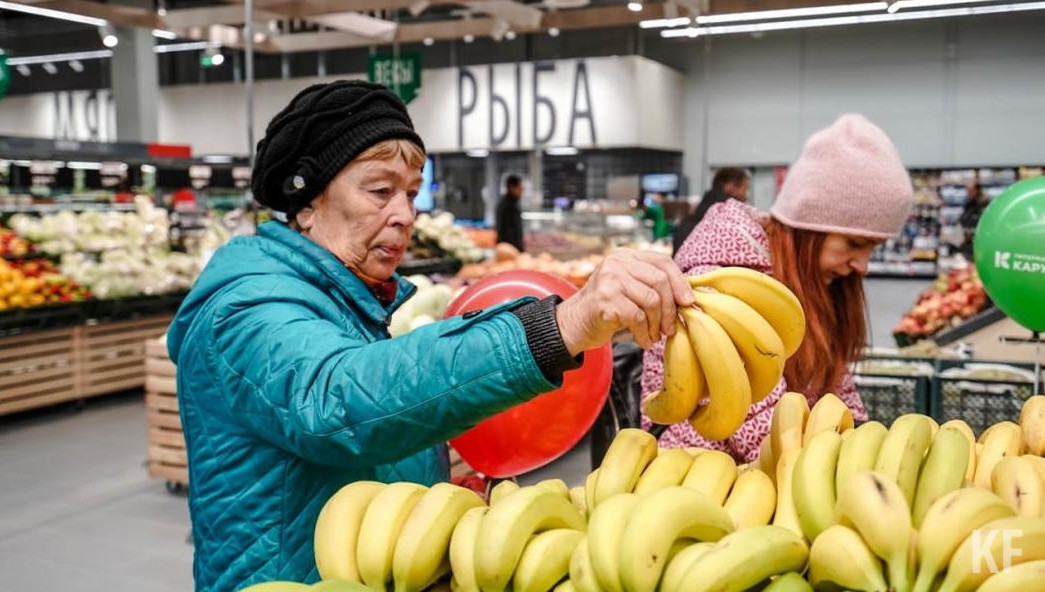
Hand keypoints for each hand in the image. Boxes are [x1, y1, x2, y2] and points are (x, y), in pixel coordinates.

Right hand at [556, 249, 694, 352]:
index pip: (662, 261)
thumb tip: (688, 297)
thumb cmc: (608, 309)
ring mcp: (609, 280)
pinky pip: (637, 317)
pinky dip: (644, 333)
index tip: (688, 302)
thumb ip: (652, 285)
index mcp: (626, 256)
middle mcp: (617, 263)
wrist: (575, 324)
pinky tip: (643, 341)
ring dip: (657, 324)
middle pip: (660, 281)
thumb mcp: (630, 289)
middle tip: (671, 327)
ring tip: (655, 335)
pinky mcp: (605, 300)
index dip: (680, 282)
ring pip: (651, 300)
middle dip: (671, 308)